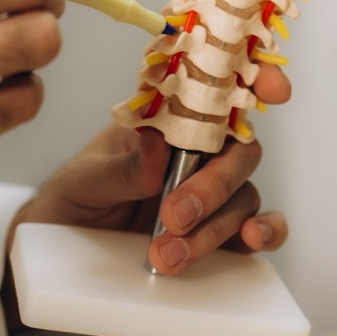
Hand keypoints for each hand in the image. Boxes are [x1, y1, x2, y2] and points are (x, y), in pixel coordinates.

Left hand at [15, 62, 291, 273]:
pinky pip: (258, 229)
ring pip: (244, 196)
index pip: (217, 93)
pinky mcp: (220, 235)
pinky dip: (266, 231)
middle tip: (174, 214)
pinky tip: (253, 238)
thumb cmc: (74, 199)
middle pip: (238, 153)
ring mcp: (213, 195)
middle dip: (213, 184)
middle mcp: (198, 153)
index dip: (255, 81)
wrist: (64, 248)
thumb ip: (124, 167)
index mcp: (169, 121)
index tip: (272, 88)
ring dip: (215, 227)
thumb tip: (158, 143)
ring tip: (168, 254)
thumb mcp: (85, 179)